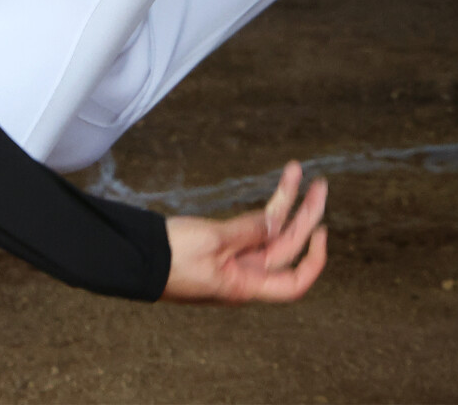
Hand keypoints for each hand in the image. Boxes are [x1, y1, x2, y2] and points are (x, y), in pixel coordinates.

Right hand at [161, 160, 327, 303]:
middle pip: (285, 248)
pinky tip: (273, 196)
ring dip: (284, 205)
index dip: (314, 259)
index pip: (294, 282)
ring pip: (268, 234)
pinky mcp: (218, 249)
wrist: (135, 257)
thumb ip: (249, 230)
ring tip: (294, 173)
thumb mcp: (213, 240)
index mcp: (245, 284)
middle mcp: (243, 275)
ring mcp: (231, 262)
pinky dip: (263, 213)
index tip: (322, 231)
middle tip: (318, 186)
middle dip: (305, 216)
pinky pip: (250, 231)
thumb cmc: (170, 258)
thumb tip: (279, 221)